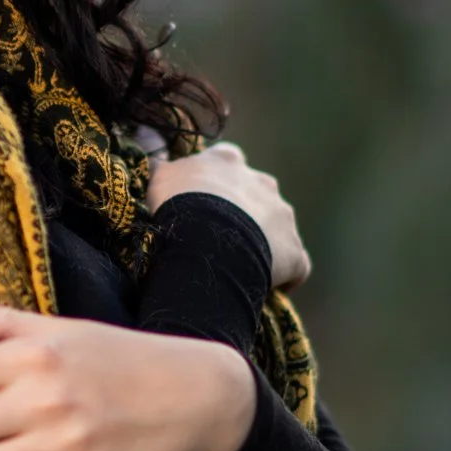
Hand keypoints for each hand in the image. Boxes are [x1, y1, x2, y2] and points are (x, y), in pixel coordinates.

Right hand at [145, 141, 310, 289]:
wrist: (206, 238)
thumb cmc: (179, 204)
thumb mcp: (160, 177)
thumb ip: (164, 168)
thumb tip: (155, 163)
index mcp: (229, 162)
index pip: (226, 162)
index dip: (215, 181)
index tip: (201, 198)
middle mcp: (262, 182)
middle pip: (256, 195)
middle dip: (242, 212)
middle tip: (218, 236)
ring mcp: (283, 216)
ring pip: (277, 229)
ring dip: (263, 242)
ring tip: (239, 265)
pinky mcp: (295, 252)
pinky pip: (295, 265)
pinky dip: (284, 276)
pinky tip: (266, 289)